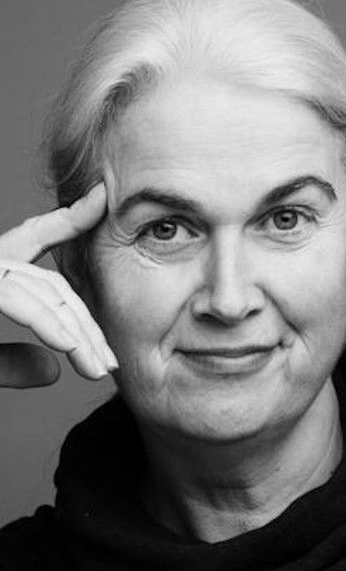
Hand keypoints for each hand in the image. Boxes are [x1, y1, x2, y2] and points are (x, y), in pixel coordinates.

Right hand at [0, 182, 117, 387]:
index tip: (102, 199)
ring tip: (100, 369)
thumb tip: (51, 371)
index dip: (67, 220)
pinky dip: (46, 323)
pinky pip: (17, 300)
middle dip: (86, 324)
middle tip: (110, 362)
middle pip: (53, 285)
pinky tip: (71, 347)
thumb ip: (11, 360)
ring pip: (44, 294)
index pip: (32, 238)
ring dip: (76, 334)